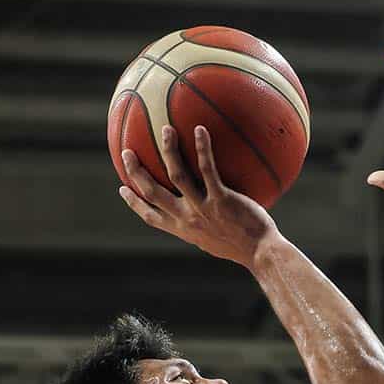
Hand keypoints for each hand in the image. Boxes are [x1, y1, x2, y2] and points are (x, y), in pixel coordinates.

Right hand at [117, 123, 277, 266]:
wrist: (260, 254)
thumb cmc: (241, 247)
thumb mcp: (214, 241)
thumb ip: (202, 226)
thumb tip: (203, 216)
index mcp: (182, 229)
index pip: (150, 215)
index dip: (134, 202)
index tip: (123, 189)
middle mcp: (187, 218)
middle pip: (153, 192)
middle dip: (136, 172)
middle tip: (127, 153)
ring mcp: (203, 208)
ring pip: (176, 175)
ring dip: (168, 151)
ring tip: (165, 130)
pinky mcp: (221, 199)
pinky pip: (208, 169)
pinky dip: (202, 148)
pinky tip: (200, 129)